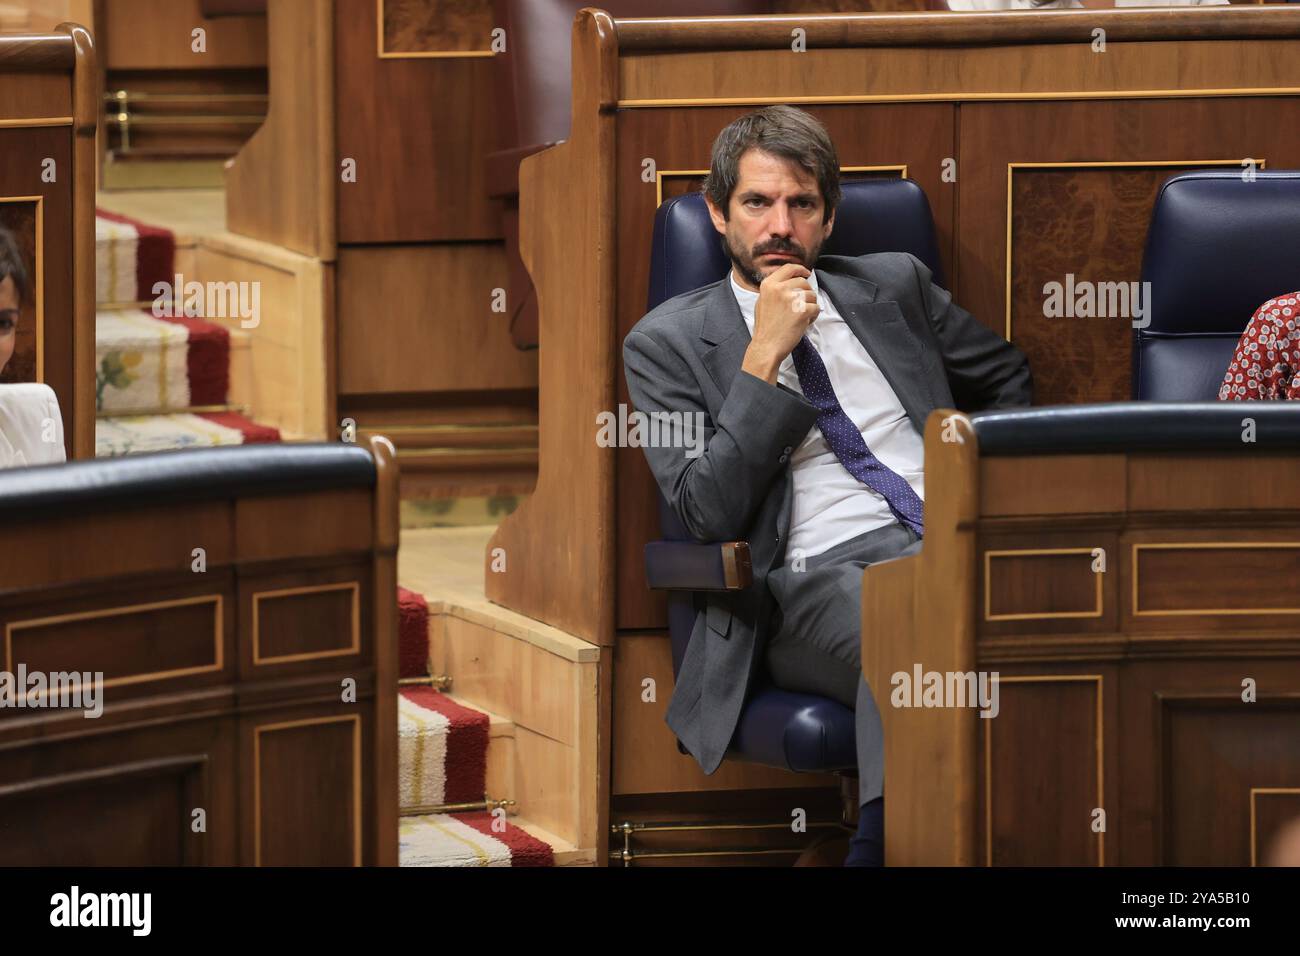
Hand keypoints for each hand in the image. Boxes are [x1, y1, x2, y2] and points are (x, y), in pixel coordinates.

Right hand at [742, 263, 818, 383]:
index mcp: (769, 285)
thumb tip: (789, 282)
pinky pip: (816, 307)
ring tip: (801, 317)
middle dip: (806, 293)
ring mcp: (792, 299)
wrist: (767, 346)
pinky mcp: (803, 310)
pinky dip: (813, 316)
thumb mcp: (762, 301)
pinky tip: (804, 323)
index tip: (806, 273)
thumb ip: (774, 289)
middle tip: (802, 306)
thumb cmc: (765, 328)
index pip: (789, 268)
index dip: (800, 269)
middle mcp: (780, 288)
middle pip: (803, 282)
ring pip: (811, 294)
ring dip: (810, 305)